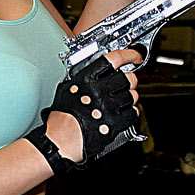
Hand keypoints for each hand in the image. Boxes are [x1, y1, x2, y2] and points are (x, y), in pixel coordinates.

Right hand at [44, 51, 141, 166]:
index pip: (113, 59)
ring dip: (129, 97)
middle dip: (129, 80)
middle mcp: (99, 91)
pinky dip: (130, 113)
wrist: (60, 139)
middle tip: (126, 83)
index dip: (128, 55)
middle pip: (127, 77)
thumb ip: (81, 79)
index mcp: (87, 80)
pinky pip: (132, 113)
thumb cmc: (61, 118)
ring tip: (120, 101)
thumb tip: (90, 73)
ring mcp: (109, 107)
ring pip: (132, 95)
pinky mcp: (115, 123)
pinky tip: (122, 114)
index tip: (134, 56)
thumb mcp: (66, 89)